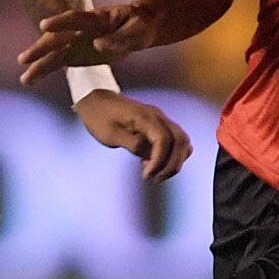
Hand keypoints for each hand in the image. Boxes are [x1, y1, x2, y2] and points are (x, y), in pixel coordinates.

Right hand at [17, 4, 158, 85]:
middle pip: (58, 37)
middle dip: (41, 48)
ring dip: (38, 64)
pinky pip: (57, 62)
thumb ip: (120, 38)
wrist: (138, 27)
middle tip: (24, 59)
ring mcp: (76, 41)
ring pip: (54, 53)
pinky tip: (30, 80)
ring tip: (25, 79)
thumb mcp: (138, 30)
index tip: (44, 25)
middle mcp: (81, 29)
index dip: (60, 22)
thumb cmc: (140, 25)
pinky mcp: (75, 54)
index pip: (76, 18)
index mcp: (97, 18)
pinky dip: (44, 70)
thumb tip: (98, 45)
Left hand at [75, 90, 192, 181]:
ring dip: (175, 161)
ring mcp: (160, 119)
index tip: (145, 176)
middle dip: (172, 164)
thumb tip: (150, 155)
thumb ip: (133, 144)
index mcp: (144, 116)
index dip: (159, 161)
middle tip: (155, 179)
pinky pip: (175, 141)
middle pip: (180, 141)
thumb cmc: (98, 116)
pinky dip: (171, 155)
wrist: (95, 100)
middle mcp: (157, 116)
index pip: (164, 140)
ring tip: (156, 174)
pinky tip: (151, 163)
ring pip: (182, 141)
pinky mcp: (158, 124)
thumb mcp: (109, 134)